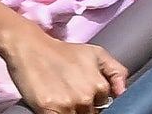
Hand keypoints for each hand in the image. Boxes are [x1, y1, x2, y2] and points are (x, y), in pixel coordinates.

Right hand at [0, 25, 126, 113]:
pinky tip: (53, 105)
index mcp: (100, 86)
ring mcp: (69, 104)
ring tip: (59, 95)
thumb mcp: (95, 54)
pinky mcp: (50, 108)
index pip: (102, 109)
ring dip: (68, 111)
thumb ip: (116, 72)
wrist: (28, 45)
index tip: (81, 96)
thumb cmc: (61, 51)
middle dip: (80, 108)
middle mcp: (87, 97)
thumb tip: (123, 93)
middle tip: (67, 92)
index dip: (91, 104)